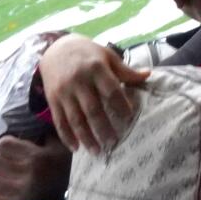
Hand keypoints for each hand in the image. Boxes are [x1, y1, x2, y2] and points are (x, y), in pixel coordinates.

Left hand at [0, 135, 72, 199]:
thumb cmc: (63, 171)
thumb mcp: (61, 149)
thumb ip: (48, 135)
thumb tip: (34, 124)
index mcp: (38, 156)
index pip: (3, 145)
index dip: (6, 145)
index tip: (13, 149)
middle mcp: (28, 173)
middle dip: (3, 162)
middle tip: (11, 164)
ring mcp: (22, 192)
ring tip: (8, 178)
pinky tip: (5, 191)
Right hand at [39, 35, 147, 152]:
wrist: (56, 49)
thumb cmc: (88, 53)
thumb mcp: (107, 56)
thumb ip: (125, 70)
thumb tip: (148, 75)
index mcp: (96, 68)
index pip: (111, 90)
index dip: (121, 105)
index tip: (130, 119)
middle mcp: (79, 81)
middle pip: (92, 109)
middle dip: (103, 128)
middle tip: (114, 143)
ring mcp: (64, 92)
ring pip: (75, 119)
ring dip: (86, 137)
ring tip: (97, 151)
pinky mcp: (52, 100)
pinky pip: (59, 121)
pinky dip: (66, 136)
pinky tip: (75, 148)